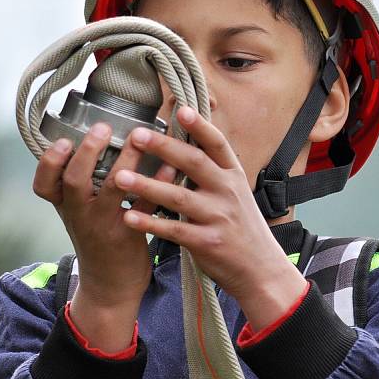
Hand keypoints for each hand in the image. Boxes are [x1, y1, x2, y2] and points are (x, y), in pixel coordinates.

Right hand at [33, 123, 175, 348]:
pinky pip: (146, 204)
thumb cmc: (97, 242)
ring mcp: (104, 226)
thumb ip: (81, 187)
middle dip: (87, 152)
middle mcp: (80, 215)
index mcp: (66, 208)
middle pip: (74, 181)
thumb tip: (95, 140)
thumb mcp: (79, 216)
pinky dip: (159, 182)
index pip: (44, 184)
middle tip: (102, 127)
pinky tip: (172, 165)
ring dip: (127, 161)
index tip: (62, 140)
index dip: (49, 162)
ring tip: (140, 137)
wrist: (110, 288)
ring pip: (112, 189)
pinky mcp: (130, 235)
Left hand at [115, 107, 306, 330]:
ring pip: (178, 197)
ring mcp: (218, 217)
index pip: (217, 144)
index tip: (180, 110)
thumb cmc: (242, 228)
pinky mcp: (207, 242)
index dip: (199, 126)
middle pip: (194, 163)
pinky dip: (150, 223)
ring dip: (147, 186)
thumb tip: (186, 143)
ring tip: (119, 177)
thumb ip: (213, 172)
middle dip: (163, 148)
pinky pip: (173, 230)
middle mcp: (227, 192)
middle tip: (135, 136)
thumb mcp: (235, 193)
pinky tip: (129, 217)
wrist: (260, 268)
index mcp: (233, 176)